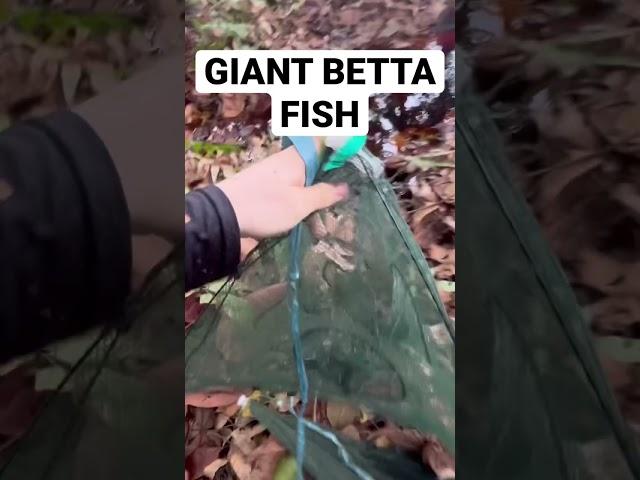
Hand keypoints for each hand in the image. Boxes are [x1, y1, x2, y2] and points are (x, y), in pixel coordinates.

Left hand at [217, 139, 348, 238]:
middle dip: (331, 184)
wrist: (223, 216)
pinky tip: (308, 225)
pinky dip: (302, 206)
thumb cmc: (265, 206)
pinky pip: (293, 193)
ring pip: (305, 183)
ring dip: (316, 202)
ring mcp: (277, 175)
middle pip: (317, 166)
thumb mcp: (300, 204)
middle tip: (344, 200)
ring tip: (323, 228)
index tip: (356, 158)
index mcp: (298, 158)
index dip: (342, 146)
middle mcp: (288, 162)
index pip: (325, 141)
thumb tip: (345, 186)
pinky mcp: (268, 189)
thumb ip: (324, 194)